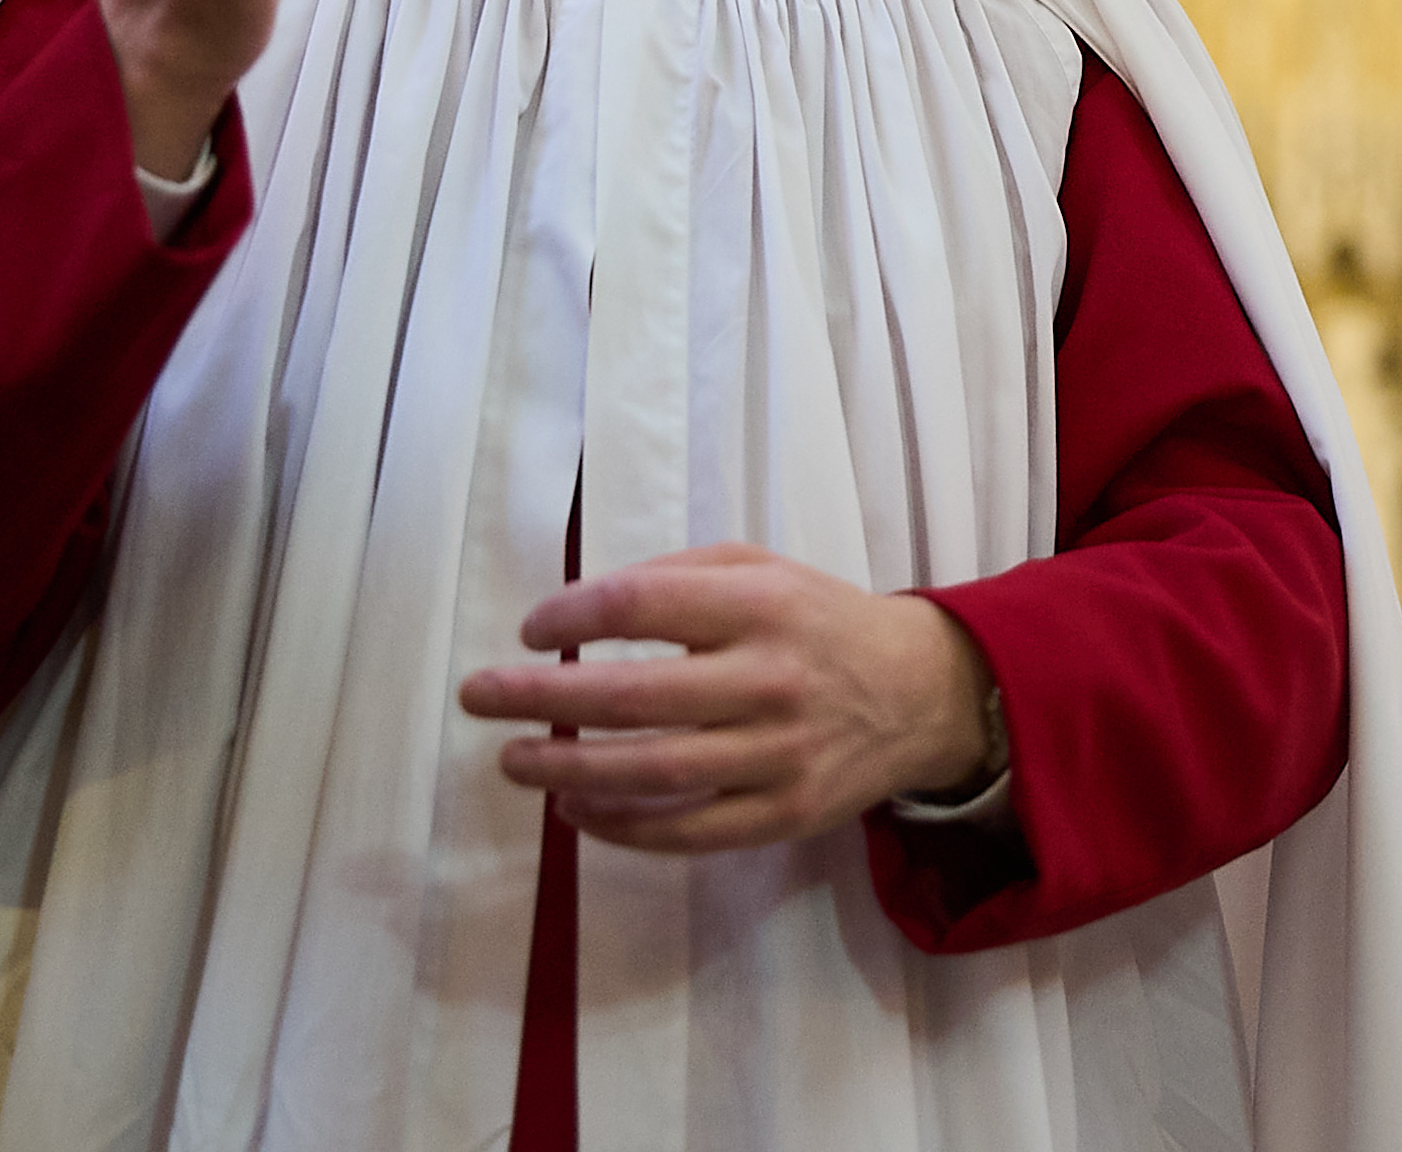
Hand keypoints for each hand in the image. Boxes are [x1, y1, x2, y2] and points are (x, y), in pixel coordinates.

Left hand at [457, 542, 997, 855]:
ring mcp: (779, 755)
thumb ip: (678, 578)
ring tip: (512, 760)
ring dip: (568, 770)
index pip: (644, 605)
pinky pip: (686, 832)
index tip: (531, 628)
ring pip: (654, 773)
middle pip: (635, 696)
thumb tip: (577, 608)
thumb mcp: (763, 569)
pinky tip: (574, 810)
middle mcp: (771, 680)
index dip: (573, 614)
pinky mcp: (784, 815)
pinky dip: (621, 827)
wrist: (922, 694)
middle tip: (479, 696)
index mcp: (763, 605)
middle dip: (543, 698)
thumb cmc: (819, 623)